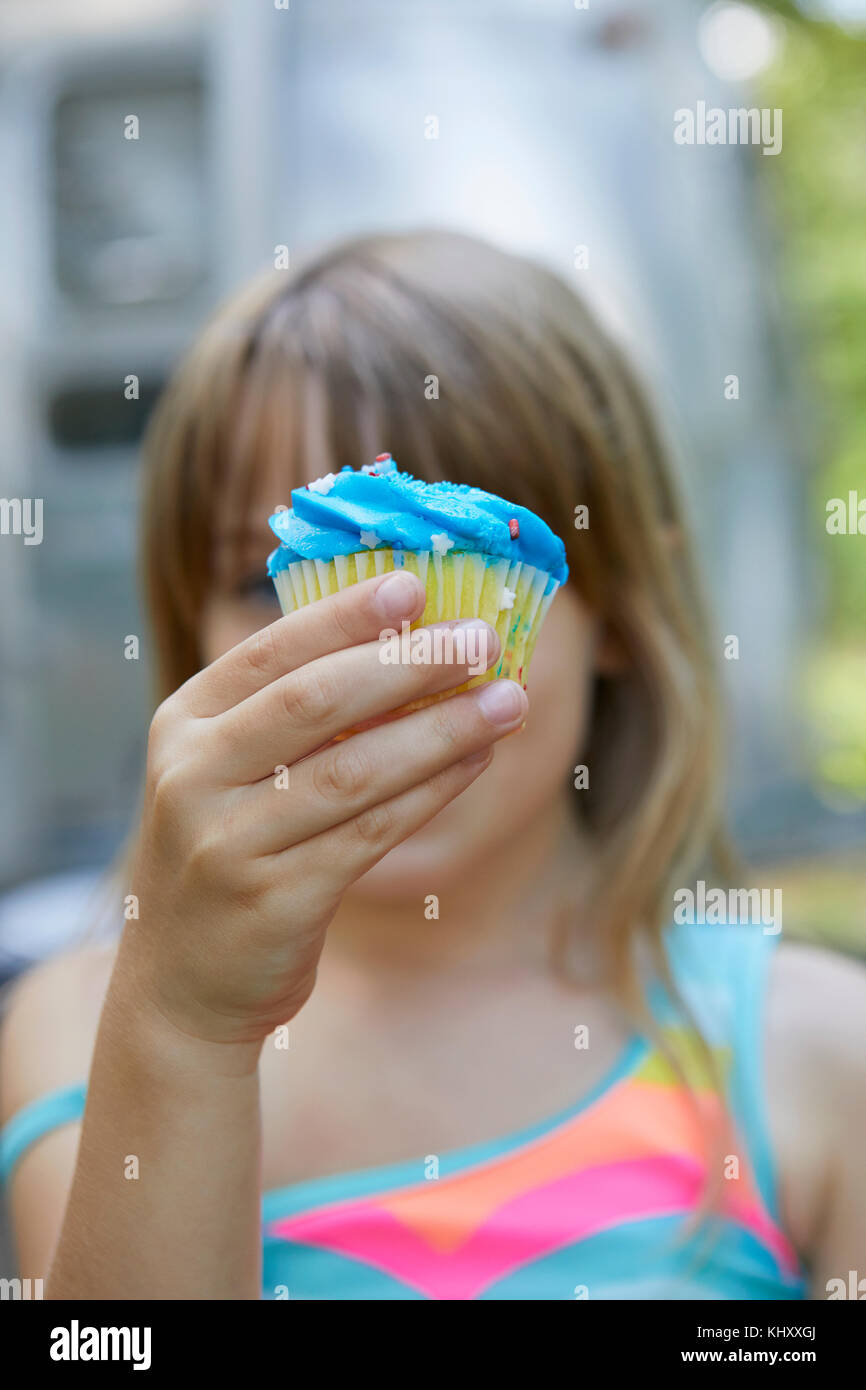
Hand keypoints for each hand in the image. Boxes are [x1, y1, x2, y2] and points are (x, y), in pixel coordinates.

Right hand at [120, 571, 527, 1046]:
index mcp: (181, 724)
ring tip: (507, 699)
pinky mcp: (274, 901)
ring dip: (442, 728)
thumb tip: (408, 644)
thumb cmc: (226, 855)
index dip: (344, 616)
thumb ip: (290, 715)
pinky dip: (432, 791)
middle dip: (408, 663)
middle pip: (315, 702)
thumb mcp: (226, 774)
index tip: (414, 584)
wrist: (182, 985)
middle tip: (481, 637)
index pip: (269, 651)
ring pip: (355, 770)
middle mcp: (193, 777)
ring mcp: (228, 843)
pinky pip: (372, 833)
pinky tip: (477, 761)